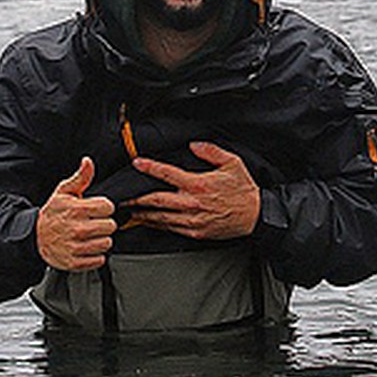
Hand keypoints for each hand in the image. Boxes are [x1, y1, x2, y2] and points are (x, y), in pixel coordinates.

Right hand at [36, 157, 115, 270]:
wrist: (33, 238)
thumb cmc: (52, 214)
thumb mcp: (63, 192)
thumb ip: (80, 177)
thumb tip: (88, 162)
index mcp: (76, 210)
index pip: (108, 207)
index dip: (104, 207)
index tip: (97, 209)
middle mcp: (76, 229)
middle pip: (110, 226)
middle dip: (104, 224)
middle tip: (93, 223)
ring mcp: (75, 247)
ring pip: (106, 243)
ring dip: (101, 240)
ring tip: (90, 235)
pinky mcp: (74, 262)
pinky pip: (99, 260)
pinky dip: (95, 256)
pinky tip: (86, 248)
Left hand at [127, 142, 260, 239]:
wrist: (255, 216)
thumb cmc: (244, 190)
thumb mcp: (233, 163)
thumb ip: (211, 152)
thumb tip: (194, 145)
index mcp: (198, 184)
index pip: (168, 174)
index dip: (150, 167)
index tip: (137, 163)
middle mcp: (191, 203)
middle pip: (155, 199)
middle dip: (136, 197)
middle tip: (121, 196)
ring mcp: (191, 220)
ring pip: (158, 217)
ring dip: (141, 213)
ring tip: (128, 209)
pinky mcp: (194, 231)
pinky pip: (169, 228)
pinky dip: (155, 224)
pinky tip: (148, 220)